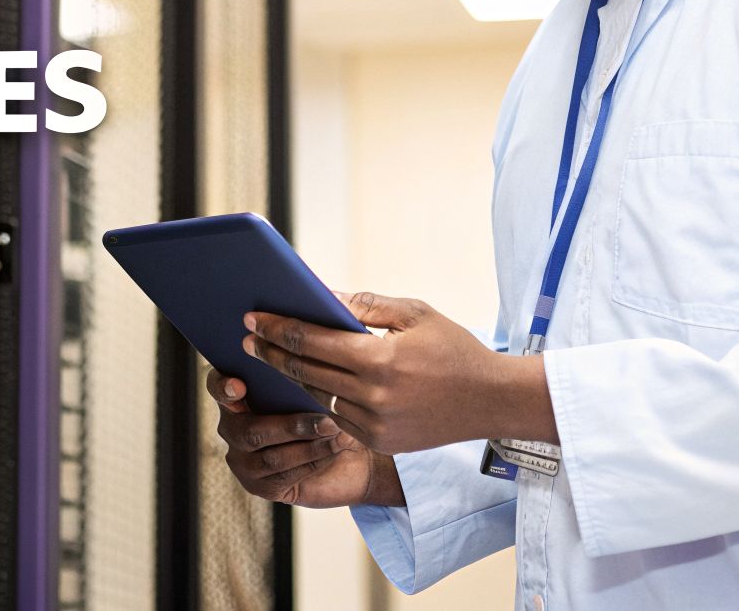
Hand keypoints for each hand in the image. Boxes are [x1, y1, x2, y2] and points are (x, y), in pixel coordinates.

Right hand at [205, 367, 403, 507]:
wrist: (350, 454)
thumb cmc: (331, 409)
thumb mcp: (320, 383)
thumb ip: (307, 365)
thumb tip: (313, 340)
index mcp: (238, 396)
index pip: (217, 386)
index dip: (223, 386)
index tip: (240, 385)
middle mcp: (233, 428)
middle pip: (248, 430)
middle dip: (290, 425)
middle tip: (325, 418)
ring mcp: (243, 460)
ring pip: (270, 457)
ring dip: (309, 445)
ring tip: (338, 433)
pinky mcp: (260, 487)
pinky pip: (283, 477)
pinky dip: (313, 462)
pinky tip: (335, 449)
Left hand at [242, 292, 557, 453]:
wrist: (492, 401)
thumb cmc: (453, 348)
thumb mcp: (415, 313)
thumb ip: (366, 305)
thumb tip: (321, 295)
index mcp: (380, 359)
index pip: (312, 341)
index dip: (277, 328)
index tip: (252, 318)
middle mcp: (373, 396)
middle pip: (304, 371)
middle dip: (271, 352)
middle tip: (246, 338)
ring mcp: (375, 425)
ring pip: (318, 397)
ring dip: (293, 379)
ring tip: (272, 358)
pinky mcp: (380, 443)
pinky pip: (338, 418)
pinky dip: (323, 400)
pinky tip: (307, 384)